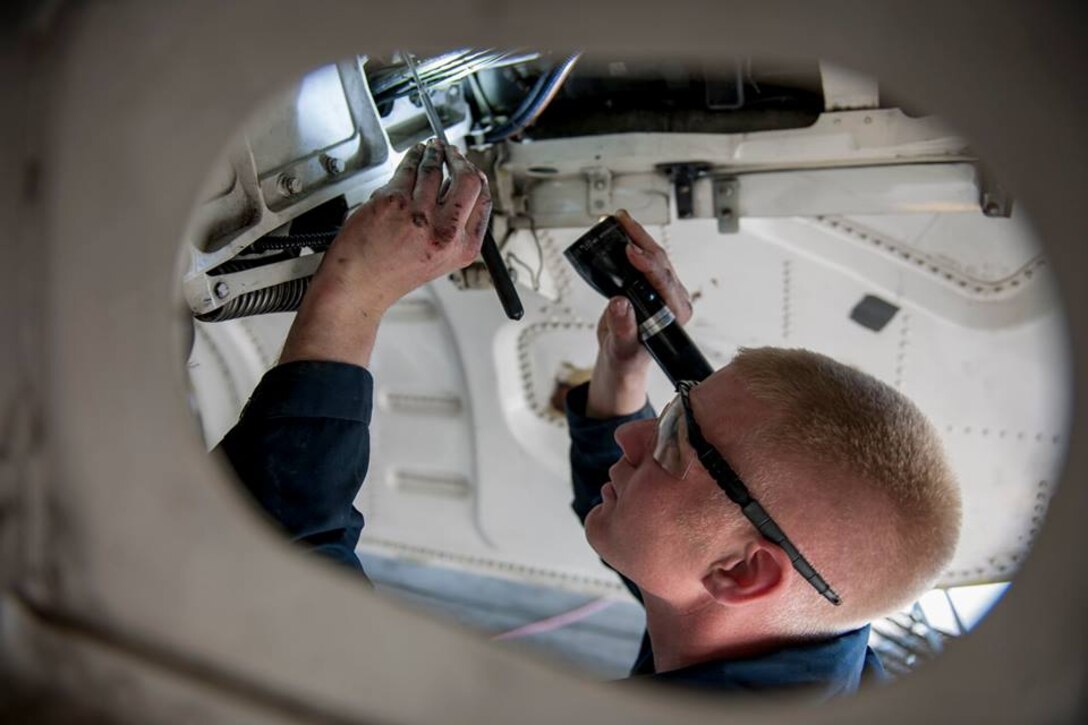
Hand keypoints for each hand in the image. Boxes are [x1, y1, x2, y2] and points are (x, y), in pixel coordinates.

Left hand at [280, 140, 490, 366]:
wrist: (359, 285)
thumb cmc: (392, 273)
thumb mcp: (439, 257)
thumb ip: (454, 226)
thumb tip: (457, 187)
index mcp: (462, 247)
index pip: (483, 201)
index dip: (476, 177)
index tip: (469, 168)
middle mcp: (444, 232)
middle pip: (467, 180)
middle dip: (460, 159)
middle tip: (451, 152)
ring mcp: (419, 215)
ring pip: (434, 169)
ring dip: (433, 153)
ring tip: (430, 149)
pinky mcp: (393, 202)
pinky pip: (408, 170)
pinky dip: (411, 158)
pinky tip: (413, 156)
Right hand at [586, 210, 692, 417]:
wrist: (622, 360)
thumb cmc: (627, 359)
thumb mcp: (622, 348)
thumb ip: (623, 328)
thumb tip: (619, 303)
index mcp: (675, 316)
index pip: (665, 284)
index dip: (648, 265)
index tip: (631, 252)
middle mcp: (674, 300)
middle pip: (661, 263)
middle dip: (642, 241)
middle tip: (623, 223)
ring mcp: (663, 291)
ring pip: (655, 257)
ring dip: (638, 236)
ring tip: (620, 219)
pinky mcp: (650, 285)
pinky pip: (645, 260)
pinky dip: (633, 244)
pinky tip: (621, 231)